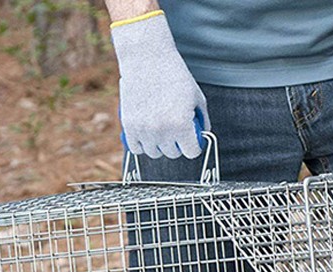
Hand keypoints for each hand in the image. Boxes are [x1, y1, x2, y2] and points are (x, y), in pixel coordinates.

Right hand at [111, 12, 209, 158]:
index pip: (191, 152)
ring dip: (159, 145)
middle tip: (174, 132)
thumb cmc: (174, 75)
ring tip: (160, 130)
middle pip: (173, 153)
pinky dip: (141, 144)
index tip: (190, 140)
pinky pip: (136, 148)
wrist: (146, 57)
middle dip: (176, 145)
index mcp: (182, 125)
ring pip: (154, 152)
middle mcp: (163, 131)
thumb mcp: (196, 96)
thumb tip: (203, 136)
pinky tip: (146, 134)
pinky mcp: (129, 126)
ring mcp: (144, 130)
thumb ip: (202, 119)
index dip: (193, 146)